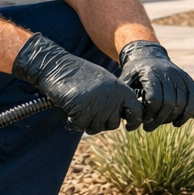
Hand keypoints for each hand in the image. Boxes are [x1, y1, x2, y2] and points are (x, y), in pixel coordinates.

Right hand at [12, 33, 142, 133]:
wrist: (56, 66)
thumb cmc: (78, 74)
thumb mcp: (104, 82)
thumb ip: (115, 97)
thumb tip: (122, 118)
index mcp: (121, 88)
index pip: (137, 110)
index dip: (134, 121)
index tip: (130, 126)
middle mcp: (112, 97)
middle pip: (113, 124)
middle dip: (101, 122)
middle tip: (88, 108)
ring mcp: (98, 105)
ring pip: (96, 128)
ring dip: (85, 122)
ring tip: (78, 105)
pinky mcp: (83, 111)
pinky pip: (80, 127)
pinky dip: (72, 122)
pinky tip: (68, 109)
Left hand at [118, 40, 193, 130]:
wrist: (147, 55)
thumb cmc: (134, 73)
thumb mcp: (125, 82)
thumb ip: (127, 99)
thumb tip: (129, 123)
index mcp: (150, 73)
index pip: (155, 98)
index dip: (150, 114)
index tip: (143, 121)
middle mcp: (167, 72)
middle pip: (170, 102)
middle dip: (160, 119)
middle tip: (149, 127)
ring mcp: (178, 74)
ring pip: (183, 101)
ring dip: (174, 117)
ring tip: (162, 123)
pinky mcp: (186, 78)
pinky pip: (193, 96)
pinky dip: (189, 111)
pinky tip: (178, 121)